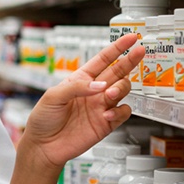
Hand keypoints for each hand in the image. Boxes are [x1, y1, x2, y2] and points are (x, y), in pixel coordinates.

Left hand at [19, 34, 143, 170]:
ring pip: (123, 90)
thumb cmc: (44, 119)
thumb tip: (100, 86)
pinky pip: (122, 113)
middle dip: (130, 60)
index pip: (103, 60)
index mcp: (80, 79)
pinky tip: (107, 116)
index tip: (131, 38)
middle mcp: (94, 91)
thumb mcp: (53, 97)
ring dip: (121, 89)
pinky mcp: (106, 124)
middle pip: (118, 72)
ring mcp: (101, 107)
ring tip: (109, 95)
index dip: (117, 48)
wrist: (43, 146)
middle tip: (140, 52)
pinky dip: (119, 113)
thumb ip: (77, 88)